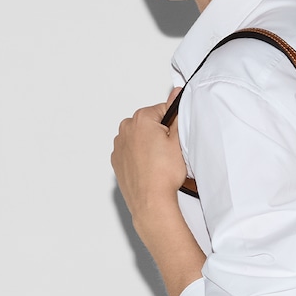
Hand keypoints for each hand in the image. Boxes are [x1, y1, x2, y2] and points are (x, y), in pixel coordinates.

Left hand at [111, 92, 186, 231]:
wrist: (151, 202)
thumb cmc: (164, 174)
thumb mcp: (177, 139)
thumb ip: (176, 113)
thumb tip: (176, 94)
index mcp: (140, 119)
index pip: (163, 110)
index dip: (174, 123)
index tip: (177, 137)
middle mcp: (125, 130)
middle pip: (149, 123)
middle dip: (160, 133)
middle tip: (171, 151)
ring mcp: (119, 147)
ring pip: (140, 138)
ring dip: (149, 145)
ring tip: (161, 162)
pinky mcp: (117, 162)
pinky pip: (132, 152)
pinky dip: (140, 157)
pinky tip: (151, 168)